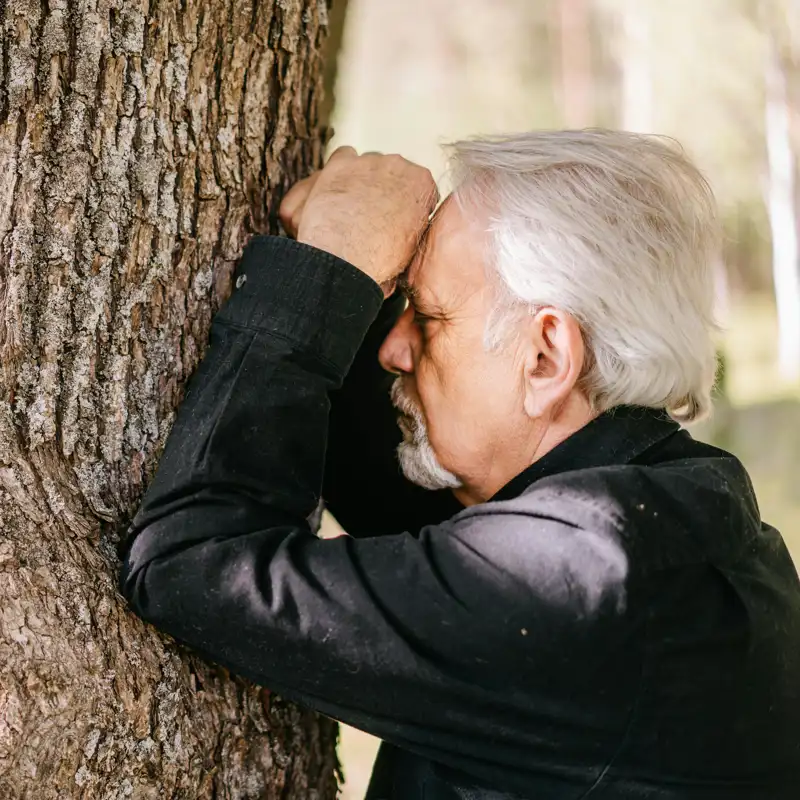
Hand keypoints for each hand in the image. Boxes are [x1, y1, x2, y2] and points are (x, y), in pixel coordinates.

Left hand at [279, 147, 437, 285]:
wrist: (346, 259)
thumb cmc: (378, 259)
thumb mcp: (411, 246)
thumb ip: (413, 224)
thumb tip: (406, 227)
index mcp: (421, 184)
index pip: (419, 184)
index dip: (407, 201)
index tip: (398, 213)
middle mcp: (398, 165)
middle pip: (393, 171)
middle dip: (384, 188)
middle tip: (373, 213)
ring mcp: (369, 161)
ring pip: (369, 163)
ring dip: (363, 180)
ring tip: (352, 206)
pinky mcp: (341, 162)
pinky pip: (344, 157)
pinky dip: (341, 170)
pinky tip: (339, 190)